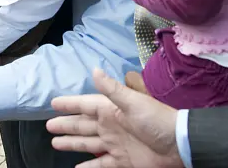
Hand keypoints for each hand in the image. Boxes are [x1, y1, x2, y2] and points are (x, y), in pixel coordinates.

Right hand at [47, 69, 182, 167]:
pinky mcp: (122, 161)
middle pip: (82, 125)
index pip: (85, 105)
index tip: (54, 103)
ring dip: (72, 143)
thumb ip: (112, 89)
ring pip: (87, 143)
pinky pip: (100, 164)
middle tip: (49, 126)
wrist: (178, 145)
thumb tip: (94, 70)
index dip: (70, 104)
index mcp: (111, 110)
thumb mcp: (133, 102)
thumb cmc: (156, 120)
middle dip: (66, 125)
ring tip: (55, 143)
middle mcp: (110, 126)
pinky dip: (89, 166)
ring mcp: (115, 144)